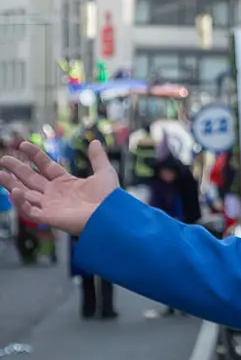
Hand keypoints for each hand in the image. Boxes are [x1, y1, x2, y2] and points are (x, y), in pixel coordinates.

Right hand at [0, 140, 117, 236]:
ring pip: (25, 194)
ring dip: (11, 184)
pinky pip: (29, 211)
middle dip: (16, 169)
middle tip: (3, 159)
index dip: (34, 155)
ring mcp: (50, 206)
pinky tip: (16, 191)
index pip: (45, 166)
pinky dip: (21, 202)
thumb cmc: (110, 198)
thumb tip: (94, 141)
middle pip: (30, 179)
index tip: (22, 144)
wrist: (111, 217)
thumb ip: (98, 158)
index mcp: (66, 183)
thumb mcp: (104, 173)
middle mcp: (55, 194)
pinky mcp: (48, 218)